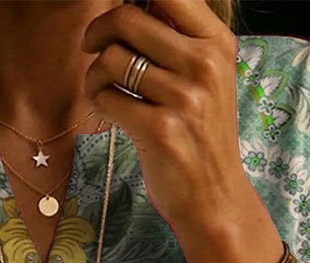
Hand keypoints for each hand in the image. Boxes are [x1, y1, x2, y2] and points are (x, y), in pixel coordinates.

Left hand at [82, 0, 249, 241]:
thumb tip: (135, 4)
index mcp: (217, 42)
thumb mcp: (207, 78)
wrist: (214, 197)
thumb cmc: (201, 135)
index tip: (117, 15)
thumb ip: (179, 39)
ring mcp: (184, 97)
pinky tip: (107, 110)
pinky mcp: (159, 130)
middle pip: (128, 18)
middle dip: (98, 30)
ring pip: (111, 59)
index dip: (128, 0)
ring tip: (102, 88)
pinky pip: (106, 97)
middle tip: (92, 47)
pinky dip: (97, 100)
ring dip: (94, 73)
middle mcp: (204, 64)